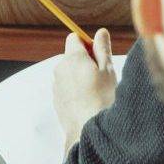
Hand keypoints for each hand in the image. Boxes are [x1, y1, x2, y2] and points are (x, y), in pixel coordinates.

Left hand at [50, 27, 115, 147]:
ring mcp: (56, 84)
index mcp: (72, 58)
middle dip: (85, 61)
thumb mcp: (108, 70)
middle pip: (71, 56)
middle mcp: (60, 69)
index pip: (74, 38)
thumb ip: (102, 49)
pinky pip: (66, 87)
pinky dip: (76, 90)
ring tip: (96, 92)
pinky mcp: (56, 99)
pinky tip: (88, 101)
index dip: (88, 43)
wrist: (88, 131)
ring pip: (69, 72)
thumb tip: (101, 32)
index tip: (99, 55)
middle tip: (102, 76)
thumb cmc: (103, 99)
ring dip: (81, 76)